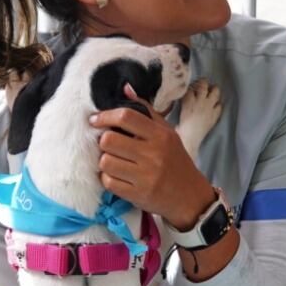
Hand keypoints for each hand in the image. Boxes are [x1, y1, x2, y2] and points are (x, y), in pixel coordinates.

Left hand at [90, 107, 216, 228]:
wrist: (189, 196)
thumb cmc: (175, 160)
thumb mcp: (167, 132)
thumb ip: (145, 110)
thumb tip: (125, 89)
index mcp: (160, 135)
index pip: (126, 117)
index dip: (105, 116)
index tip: (96, 120)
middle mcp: (154, 155)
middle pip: (109, 140)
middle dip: (104, 141)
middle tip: (109, 144)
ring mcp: (146, 177)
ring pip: (106, 162)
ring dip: (105, 161)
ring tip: (114, 160)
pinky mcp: (138, 195)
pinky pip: (109, 182)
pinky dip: (107, 178)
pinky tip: (116, 176)